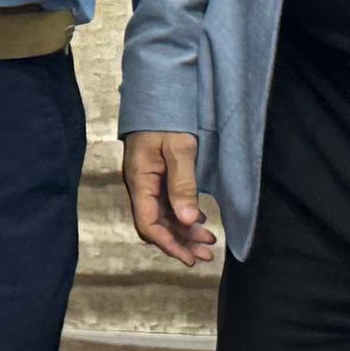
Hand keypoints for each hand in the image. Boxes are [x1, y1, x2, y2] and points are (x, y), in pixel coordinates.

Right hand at [122, 130, 217, 266]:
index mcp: (140, 180)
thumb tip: (187, 220)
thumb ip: (182, 184)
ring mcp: (147, 180)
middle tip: (208, 255)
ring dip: (184, 231)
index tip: (190, 258)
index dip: (169, 244)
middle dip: (180, 242)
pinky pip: (166, 204)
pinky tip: (199, 221)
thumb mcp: (179, 148)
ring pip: (163, 216)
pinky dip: (183, 216)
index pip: (148, 223)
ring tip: (209, 242)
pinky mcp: (156, 175)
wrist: (157, 92)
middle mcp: (140, 184)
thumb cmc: (167, 117)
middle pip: (156, 224)